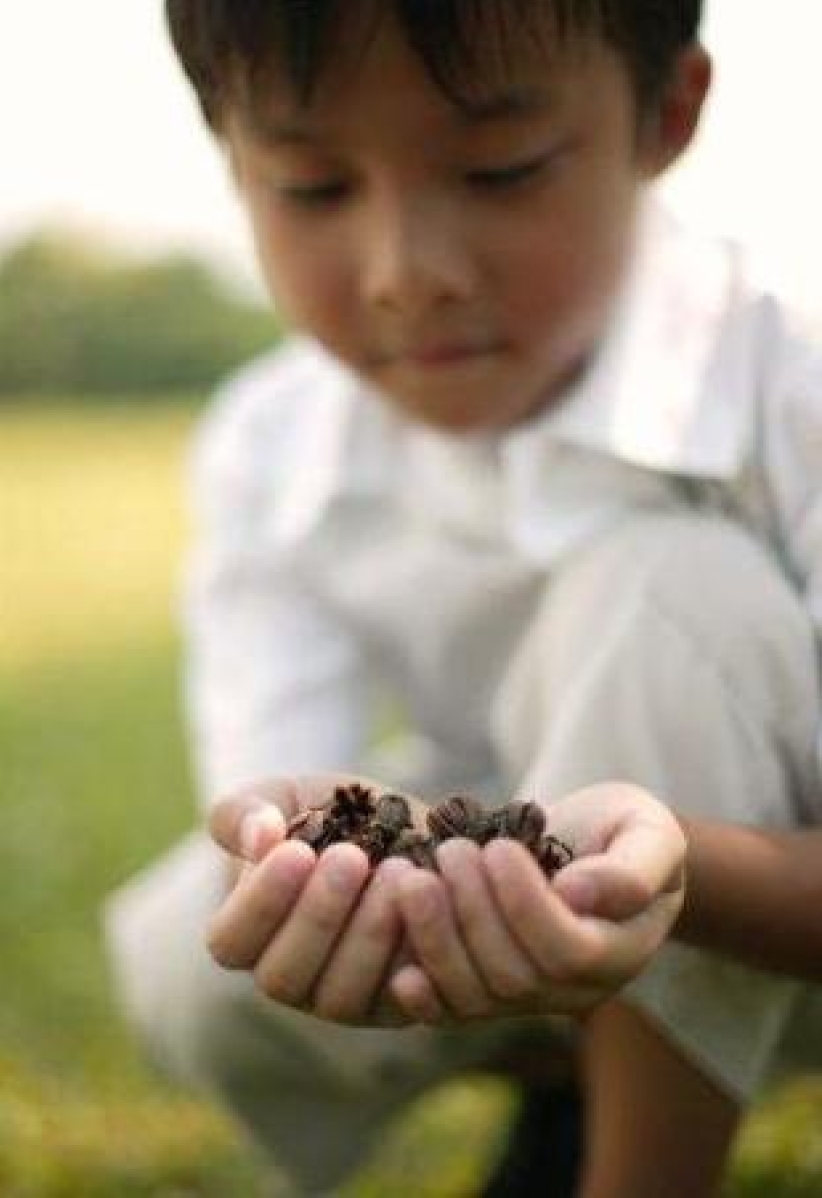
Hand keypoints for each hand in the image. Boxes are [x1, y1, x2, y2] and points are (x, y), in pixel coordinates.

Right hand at [206, 774, 425, 1025]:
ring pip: (339, 996)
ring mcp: (339, 997)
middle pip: (282, 976)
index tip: (296, 851)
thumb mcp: (282, 797)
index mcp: (248, 934)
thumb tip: (259, 835)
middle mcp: (288, 975)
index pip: (232, 942)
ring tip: (396, 871)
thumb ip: (247, 812)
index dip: (261, 902)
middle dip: (318, 916)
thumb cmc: (326, 812)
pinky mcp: (393, 1001)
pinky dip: (411, 951)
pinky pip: (398, 999)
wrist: (399, 826)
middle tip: (351, 857)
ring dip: (367, 934)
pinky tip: (426, 900)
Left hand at [386, 783, 685, 1024]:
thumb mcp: (648, 832)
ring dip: (436, 937)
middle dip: (472, 911)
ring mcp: (528, 998)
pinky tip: (399, 969)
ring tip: (412, 877)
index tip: (499, 847)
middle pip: (514, 976)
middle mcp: (575, 990)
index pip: (568, 951)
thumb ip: (632, 867)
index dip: (526, 904)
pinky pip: (453, 1012)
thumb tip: (578, 896)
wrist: (589, 844)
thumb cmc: (622, 831)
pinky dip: (424, 997)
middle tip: (450, 851)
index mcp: (619, 953)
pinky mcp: (486, 991)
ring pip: (476, 996)